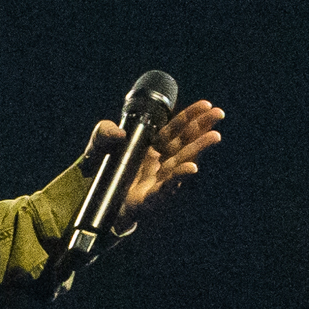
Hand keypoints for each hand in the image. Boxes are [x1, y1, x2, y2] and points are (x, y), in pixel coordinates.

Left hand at [91, 98, 225, 226]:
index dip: (189, 117)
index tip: (206, 105)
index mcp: (151, 148)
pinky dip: (179, 178)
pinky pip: (167, 189)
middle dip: (201, 128)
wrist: (90, 203)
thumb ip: (102, 134)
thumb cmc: (101, 174)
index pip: (174, 129)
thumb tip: (117, 133)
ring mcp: (157, 180)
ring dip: (197, 150)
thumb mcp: (96, 147)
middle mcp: (159, 163)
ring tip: (214, 137)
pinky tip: (191, 168)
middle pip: (184, 143)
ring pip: (181, 163)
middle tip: (218, 114)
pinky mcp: (150, 200)